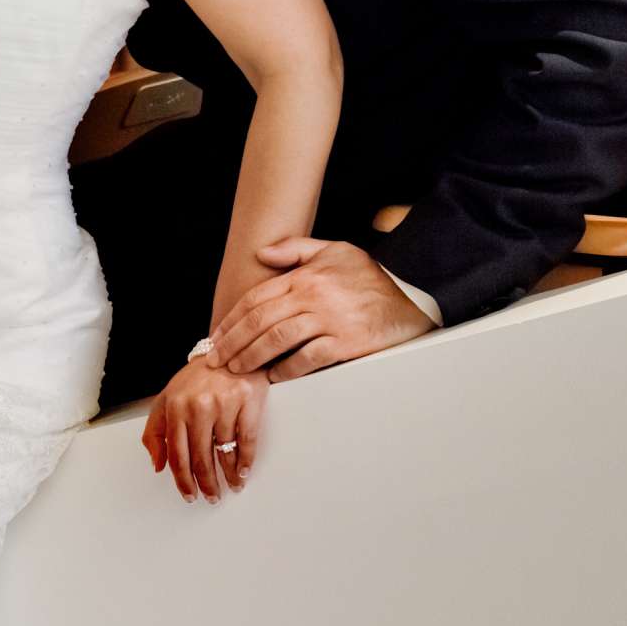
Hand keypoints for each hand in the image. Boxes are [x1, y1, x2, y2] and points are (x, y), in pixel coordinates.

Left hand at [142, 358, 266, 503]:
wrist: (228, 347)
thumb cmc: (197, 379)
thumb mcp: (167, 399)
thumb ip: (155, 431)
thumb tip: (158, 466)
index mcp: (175, 407)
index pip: (176, 454)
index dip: (183, 480)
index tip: (189, 494)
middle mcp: (198, 406)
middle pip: (201, 458)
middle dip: (206, 484)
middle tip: (212, 497)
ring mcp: (224, 403)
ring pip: (225, 451)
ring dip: (229, 476)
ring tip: (232, 487)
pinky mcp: (248, 400)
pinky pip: (247, 439)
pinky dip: (246, 460)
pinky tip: (244, 471)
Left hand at [209, 239, 436, 379]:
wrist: (410, 304)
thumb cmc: (370, 279)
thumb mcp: (336, 251)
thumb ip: (297, 248)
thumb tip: (261, 253)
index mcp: (307, 275)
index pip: (257, 297)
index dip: (231, 319)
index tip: (217, 335)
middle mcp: (315, 296)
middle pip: (260, 320)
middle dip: (233, 342)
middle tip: (216, 359)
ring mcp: (330, 320)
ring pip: (278, 340)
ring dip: (252, 357)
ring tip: (238, 370)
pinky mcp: (346, 343)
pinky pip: (307, 359)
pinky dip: (287, 370)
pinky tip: (274, 377)